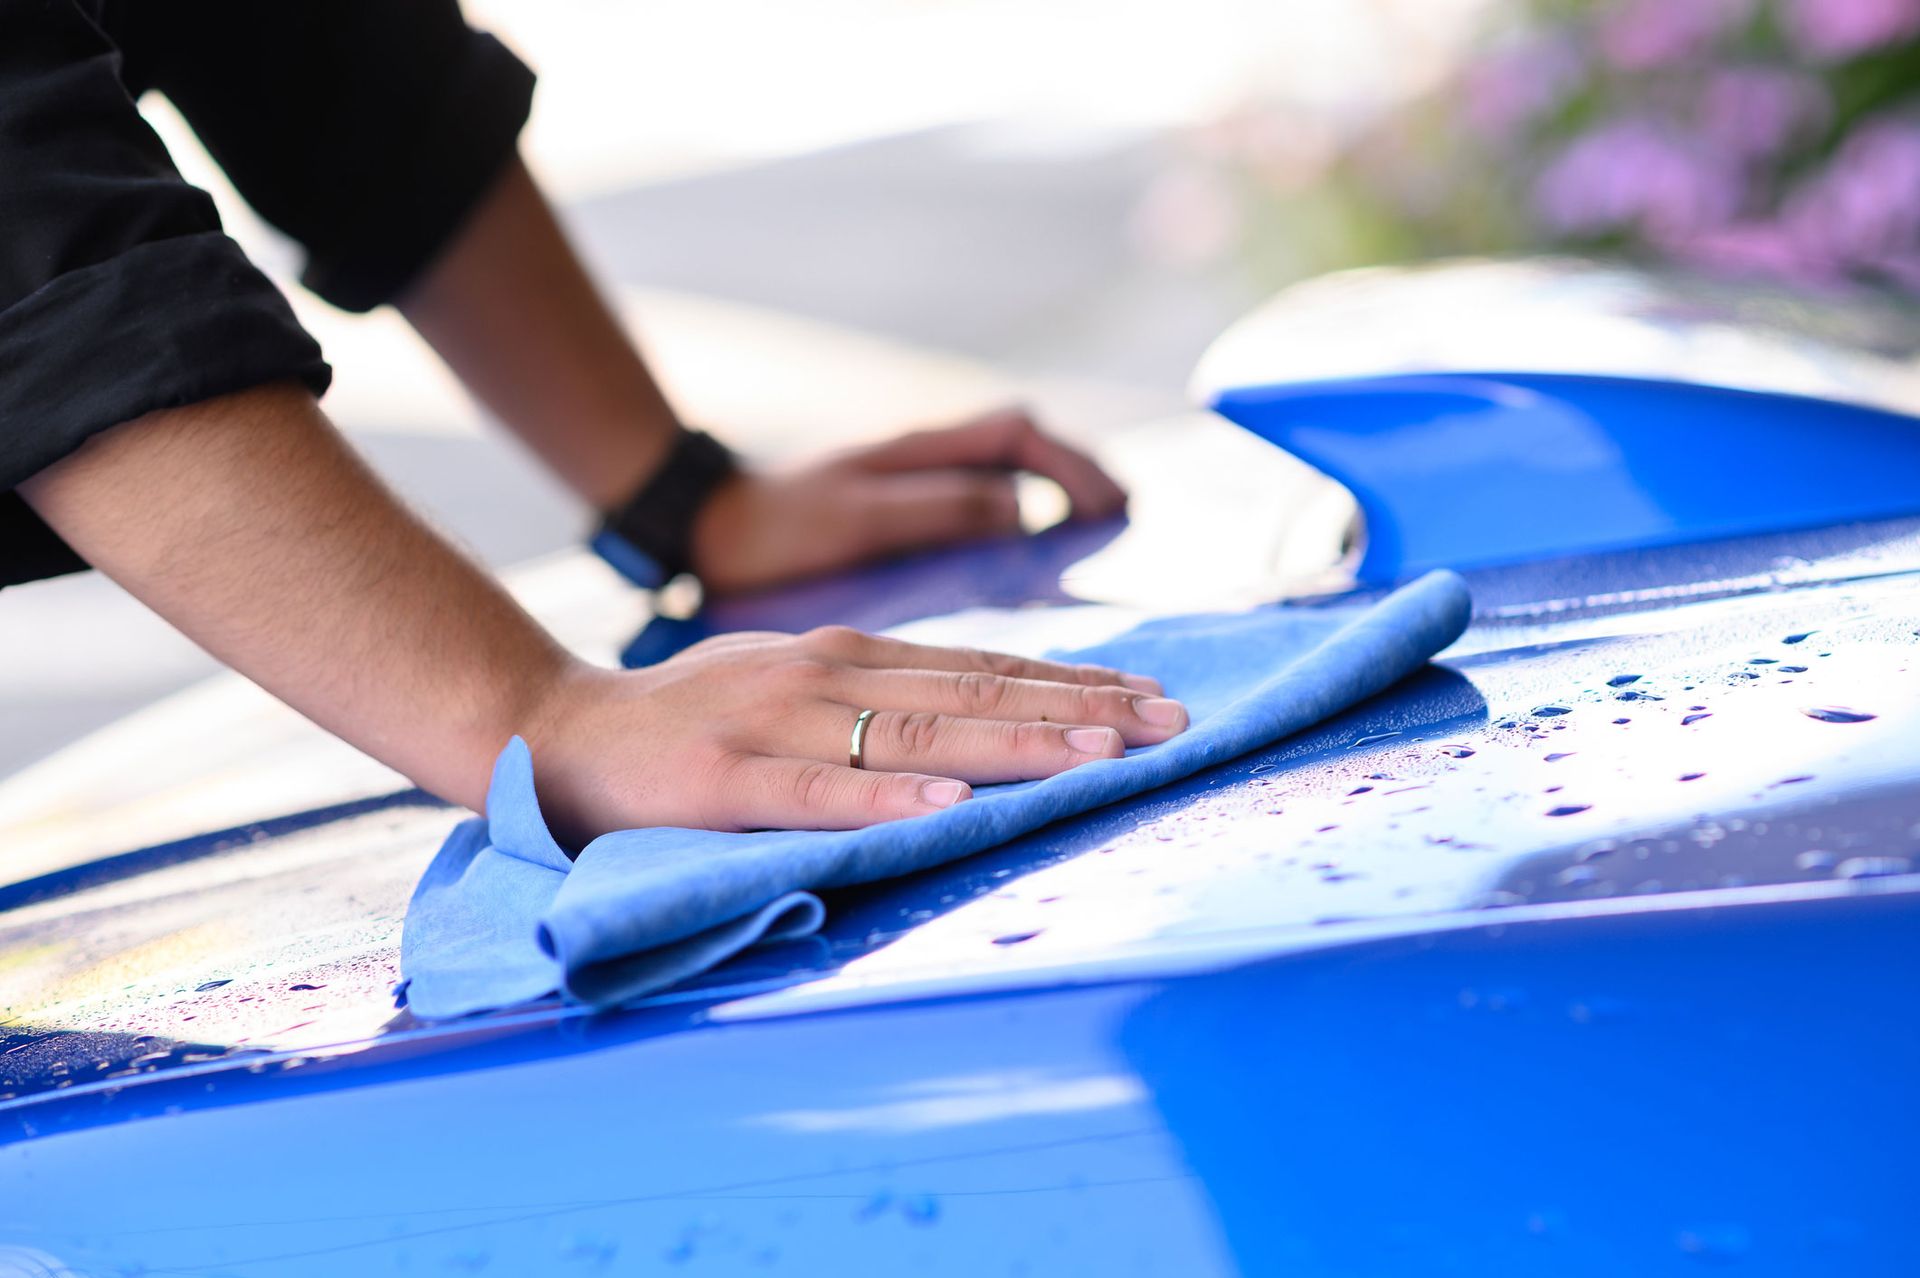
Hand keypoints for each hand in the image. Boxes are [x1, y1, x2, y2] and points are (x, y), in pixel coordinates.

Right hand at [521, 624, 1185, 842]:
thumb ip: (879, 697)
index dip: (1072, 680)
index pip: (983, 666)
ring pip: (914, 734)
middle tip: (1169, 723)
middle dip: (1079, 710)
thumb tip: (981, 714)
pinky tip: (944, 807)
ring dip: (1012, 745)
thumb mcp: (796, 688)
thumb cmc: (692, 719)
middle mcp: (826, 676)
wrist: (557, 731)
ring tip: (1095, 756)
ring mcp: (776, 723)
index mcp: (849, 657)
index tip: (1155, 695)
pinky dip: (882, 799)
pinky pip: (816, 793)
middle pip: (974, 693)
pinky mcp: (724, 779)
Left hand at [689, 406, 1127, 593]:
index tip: (1111, 505)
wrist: (705, 530)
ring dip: (1060, 497)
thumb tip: (1025, 509)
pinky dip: (1025, 520)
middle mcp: (927, 459)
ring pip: (1010, 477)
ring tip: (1102, 533)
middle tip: (1124, 516)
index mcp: (921, 451)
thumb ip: (939, 508)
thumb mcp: (855, 518)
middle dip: (1085, 481)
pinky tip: (1036, 556)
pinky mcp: (904, 517)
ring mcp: (917, 485)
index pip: (1020, 435)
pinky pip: (984, 506)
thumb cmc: (773, 527)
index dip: (1073, 466)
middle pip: (1028, 450)